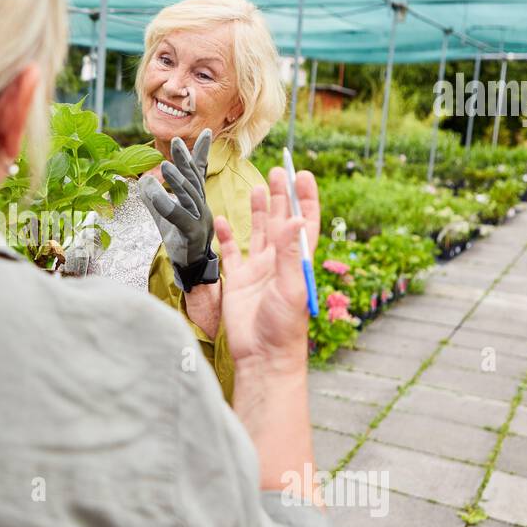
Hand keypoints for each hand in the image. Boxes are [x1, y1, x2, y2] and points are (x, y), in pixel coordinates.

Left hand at [140, 130, 216, 288]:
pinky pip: (180, 217)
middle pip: (194, 180)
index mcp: (197, 201)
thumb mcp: (165, 215)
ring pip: (190, 197)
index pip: (200, 174)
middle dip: (186, 160)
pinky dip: (168, 204)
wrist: (190, 268)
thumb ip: (155, 198)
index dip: (201, 154)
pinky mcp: (192, 235)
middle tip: (176, 142)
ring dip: (177, 180)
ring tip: (164, 166)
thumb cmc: (181, 240)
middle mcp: (201, 207)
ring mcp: (199, 221)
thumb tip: (143, 180)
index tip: (206, 132)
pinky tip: (156, 193)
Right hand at [214, 166, 319, 376]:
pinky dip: (226, 237)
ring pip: (257, 233)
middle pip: (280, 221)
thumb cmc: (283, 327)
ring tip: (257, 189)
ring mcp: (258, 271)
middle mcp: (278, 262)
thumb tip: (296, 220)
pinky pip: (231, 254)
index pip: (304, 223)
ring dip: (258, 211)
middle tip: (278, 171)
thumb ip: (291, 253)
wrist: (262, 355)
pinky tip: (221, 220)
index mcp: (297, 261)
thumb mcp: (291, 287)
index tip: (302, 175)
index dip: (305, 199)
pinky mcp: (237, 281)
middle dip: (281, 196)